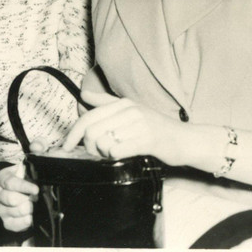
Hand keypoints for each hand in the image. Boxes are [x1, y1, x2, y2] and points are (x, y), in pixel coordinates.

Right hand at [0, 140, 45, 233]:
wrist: (37, 194)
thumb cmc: (34, 175)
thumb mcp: (39, 158)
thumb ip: (40, 147)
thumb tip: (37, 146)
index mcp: (2, 177)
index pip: (9, 182)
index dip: (23, 186)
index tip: (36, 189)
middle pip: (8, 198)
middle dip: (25, 199)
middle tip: (36, 197)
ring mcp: (0, 208)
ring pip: (10, 212)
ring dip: (26, 210)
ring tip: (34, 205)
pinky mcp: (5, 221)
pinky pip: (11, 225)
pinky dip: (23, 222)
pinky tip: (31, 217)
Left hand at [62, 90, 186, 164]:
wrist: (185, 140)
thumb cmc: (157, 128)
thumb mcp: (132, 110)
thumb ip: (107, 102)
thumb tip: (84, 94)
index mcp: (124, 103)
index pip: (88, 116)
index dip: (73, 133)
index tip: (67, 146)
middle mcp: (130, 110)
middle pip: (91, 130)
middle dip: (88, 146)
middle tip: (98, 153)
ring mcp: (139, 124)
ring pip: (102, 141)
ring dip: (102, 153)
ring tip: (113, 153)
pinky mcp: (146, 139)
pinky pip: (116, 150)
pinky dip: (114, 156)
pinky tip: (123, 155)